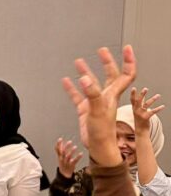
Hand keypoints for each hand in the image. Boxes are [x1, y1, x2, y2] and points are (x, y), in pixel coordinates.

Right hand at [54, 138, 82, 178]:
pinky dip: (78, 157)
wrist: (64, 174)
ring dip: (71, 151)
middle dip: (66, 147)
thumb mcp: (60, 157)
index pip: (57, 149)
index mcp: (59, 156)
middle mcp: (62, 159)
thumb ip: (60, 150)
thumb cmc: (63, 164)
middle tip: (70, 141)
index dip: (58, 144)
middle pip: (63, 152)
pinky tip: (81, 153)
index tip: (60, 139)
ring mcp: (66, 162)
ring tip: (75, 147)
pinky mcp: (71, 165)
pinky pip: (74, 161)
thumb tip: (60, 142)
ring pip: (68, 156)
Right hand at [61, 45, 135, 166]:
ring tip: (79, 61)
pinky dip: (71, 88)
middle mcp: (106, 96)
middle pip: (110, 75)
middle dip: (107, 62)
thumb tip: (84, 78)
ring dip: (86, 72)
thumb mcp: (98, 110)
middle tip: (101, 51)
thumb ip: (92, 93)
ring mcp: (95, 102)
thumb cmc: (103, 132)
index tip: (126, 48)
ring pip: (91, 83)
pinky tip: (66, 81)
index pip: (126, 74)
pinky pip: (77, 96)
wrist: (98, 146)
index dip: (128, 60)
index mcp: (113, 94)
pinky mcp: (85, 109)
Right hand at [131, 86, 163, 129]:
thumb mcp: (138, 111)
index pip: (132, 100)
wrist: (140, 130)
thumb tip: (143, 96)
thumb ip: (140, 103)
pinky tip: (163, 106)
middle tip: (145, 88)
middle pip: (138, 101)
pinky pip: (153, 112)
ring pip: (147, 105)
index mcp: (134, 108)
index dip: (132, 94)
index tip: (133, 88)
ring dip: (153, 99)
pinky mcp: (145, 117)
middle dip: (142, 94)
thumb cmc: (140, 120)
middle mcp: (136, 110)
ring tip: (158, 95)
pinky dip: (158, 108)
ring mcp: (140, 114)